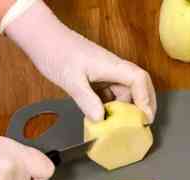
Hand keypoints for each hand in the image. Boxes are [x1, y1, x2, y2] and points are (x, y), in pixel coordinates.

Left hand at [4, 1, 156, 122]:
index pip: (139, 80)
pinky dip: (106, 107)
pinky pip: (107, 94)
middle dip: (141, 105)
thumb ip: (86, 100)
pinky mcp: (94, 78)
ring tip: (117, 128)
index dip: (146, 99)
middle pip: (136, 87)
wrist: (43, 41)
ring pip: (121, 92)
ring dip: (121, 109)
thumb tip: (101, 119)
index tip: (144, 118)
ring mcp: (104, 73)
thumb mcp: (71, 80)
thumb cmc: (57, 54)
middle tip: (140, 125)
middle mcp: (112, 69)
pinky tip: (100, 119)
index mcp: (112, 66)